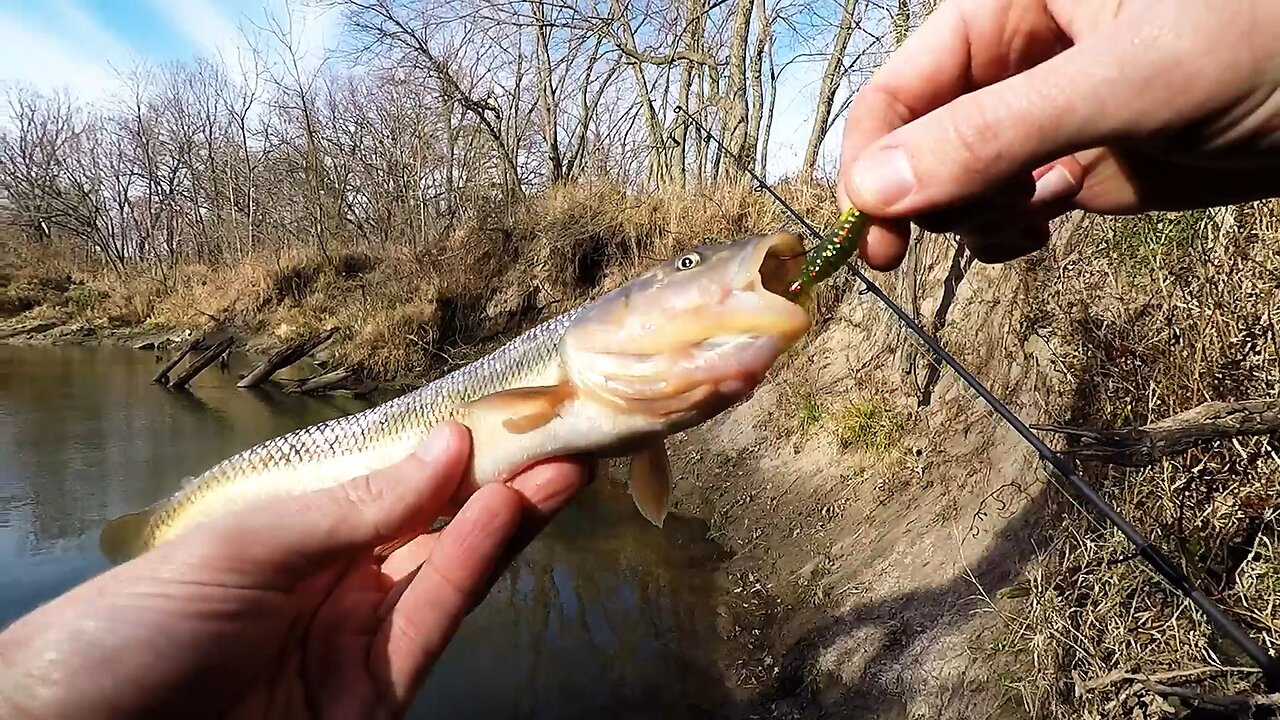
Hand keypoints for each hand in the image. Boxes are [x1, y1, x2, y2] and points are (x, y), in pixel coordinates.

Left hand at [0, 422, 587, 719]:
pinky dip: (473, 567)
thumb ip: (354, 507)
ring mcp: (360, 646)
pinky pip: (431, 625)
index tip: (515, 413)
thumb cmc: (134, 627)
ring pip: (449, 573)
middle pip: (438, 529)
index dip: (458, 454)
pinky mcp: (373, 701)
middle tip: (569, 433)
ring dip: (509, 518)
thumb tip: (447, 449)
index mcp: (302, 542)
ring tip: (564, 466)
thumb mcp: (244, 548)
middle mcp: (340, 588)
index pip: (397, 490)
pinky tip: (505, 514)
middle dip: (504, 481)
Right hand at [837, 0, 1279, 267]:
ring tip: (1034, 215)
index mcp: (1004, 7)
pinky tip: (1041, 229)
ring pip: (951, 185)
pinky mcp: (1068, 165)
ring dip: (971, 217)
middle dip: (928, 195)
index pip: (898, 88)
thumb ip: (994, 133)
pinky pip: (997, 210)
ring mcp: (1036, 118)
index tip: (871, 233)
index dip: (871, 159)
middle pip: (913, 144)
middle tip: (967, 228)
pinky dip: (1001, 234)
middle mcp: (1008, 62)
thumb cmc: (1256, 43)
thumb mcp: (1122, 82)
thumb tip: (872, 193)